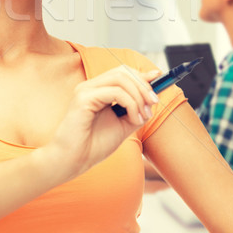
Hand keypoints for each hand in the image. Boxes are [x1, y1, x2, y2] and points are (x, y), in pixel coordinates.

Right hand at [45, 66, 159, 180]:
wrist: (72, 162)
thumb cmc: (92, 146)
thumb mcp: (122, 125)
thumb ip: (135, 111)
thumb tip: (152, 100)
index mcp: (97, 90)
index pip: (122, 72)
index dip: (141, 74)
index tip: (159, 77)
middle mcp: (90, 86)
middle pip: (123, 71)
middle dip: (143, 85)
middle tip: (154, 103)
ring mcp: (85, 90)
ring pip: (120, 78)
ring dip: (138, 95)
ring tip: (142, 116)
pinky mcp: (83, 98)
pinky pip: (115, 92)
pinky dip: (131, 104)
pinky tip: (133, 119)